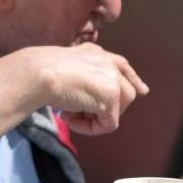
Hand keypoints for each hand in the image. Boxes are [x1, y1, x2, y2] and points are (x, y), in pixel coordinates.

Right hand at [34, 43, 148, 135]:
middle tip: (75, 112)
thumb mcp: (67, 69)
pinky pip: (108, 124)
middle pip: (124, 92)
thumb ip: (84, 78)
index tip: (142, 91)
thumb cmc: (42, 72)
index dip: (133, 80)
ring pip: (118, 110)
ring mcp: (113, 80)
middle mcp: (109, 63)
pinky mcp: (111, 97)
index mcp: (98, 54)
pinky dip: (90, 128)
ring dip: (96, 118)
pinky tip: (71, 120)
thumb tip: (90, 101)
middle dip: (105, 108)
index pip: (123, 66)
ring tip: (71, 115)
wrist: (40, 73)